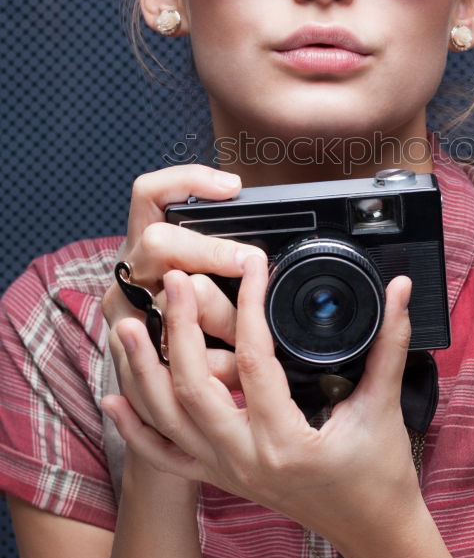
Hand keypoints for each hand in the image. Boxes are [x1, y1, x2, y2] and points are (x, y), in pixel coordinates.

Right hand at [101, 165, 264, 423]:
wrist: (152, 367)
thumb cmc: (197, 309)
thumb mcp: (204, 270)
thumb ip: (225, 253)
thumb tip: (265, 246)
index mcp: (145, 244)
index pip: (150, 193)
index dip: (187, 181)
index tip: (232, 187)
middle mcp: (128, 274)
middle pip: (160, 242)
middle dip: (210, 251)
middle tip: (249, 261)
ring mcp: (122, 315)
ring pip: (166, 303)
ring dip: (218, 320)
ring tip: (255, 331)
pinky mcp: (126, 359)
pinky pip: (165, 360)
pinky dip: (206, 369)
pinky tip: (236, 375)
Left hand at [102, 258, 421, 552]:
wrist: (372, 530)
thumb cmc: (380, 475)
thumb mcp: (384, 406)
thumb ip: (389, 343)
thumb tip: (399, 290)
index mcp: (286, 441)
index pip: (255, 361)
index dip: (250, 307)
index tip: (252, 267)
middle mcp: (246, 460)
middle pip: (193, 388)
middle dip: (179, 331)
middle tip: (175, 283)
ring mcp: (227, 472)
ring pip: (166, 422)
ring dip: (141, 374)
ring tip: (126, 327)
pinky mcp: (221, 478)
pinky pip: (165, 458)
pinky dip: (135, 429)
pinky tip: (113, 400)